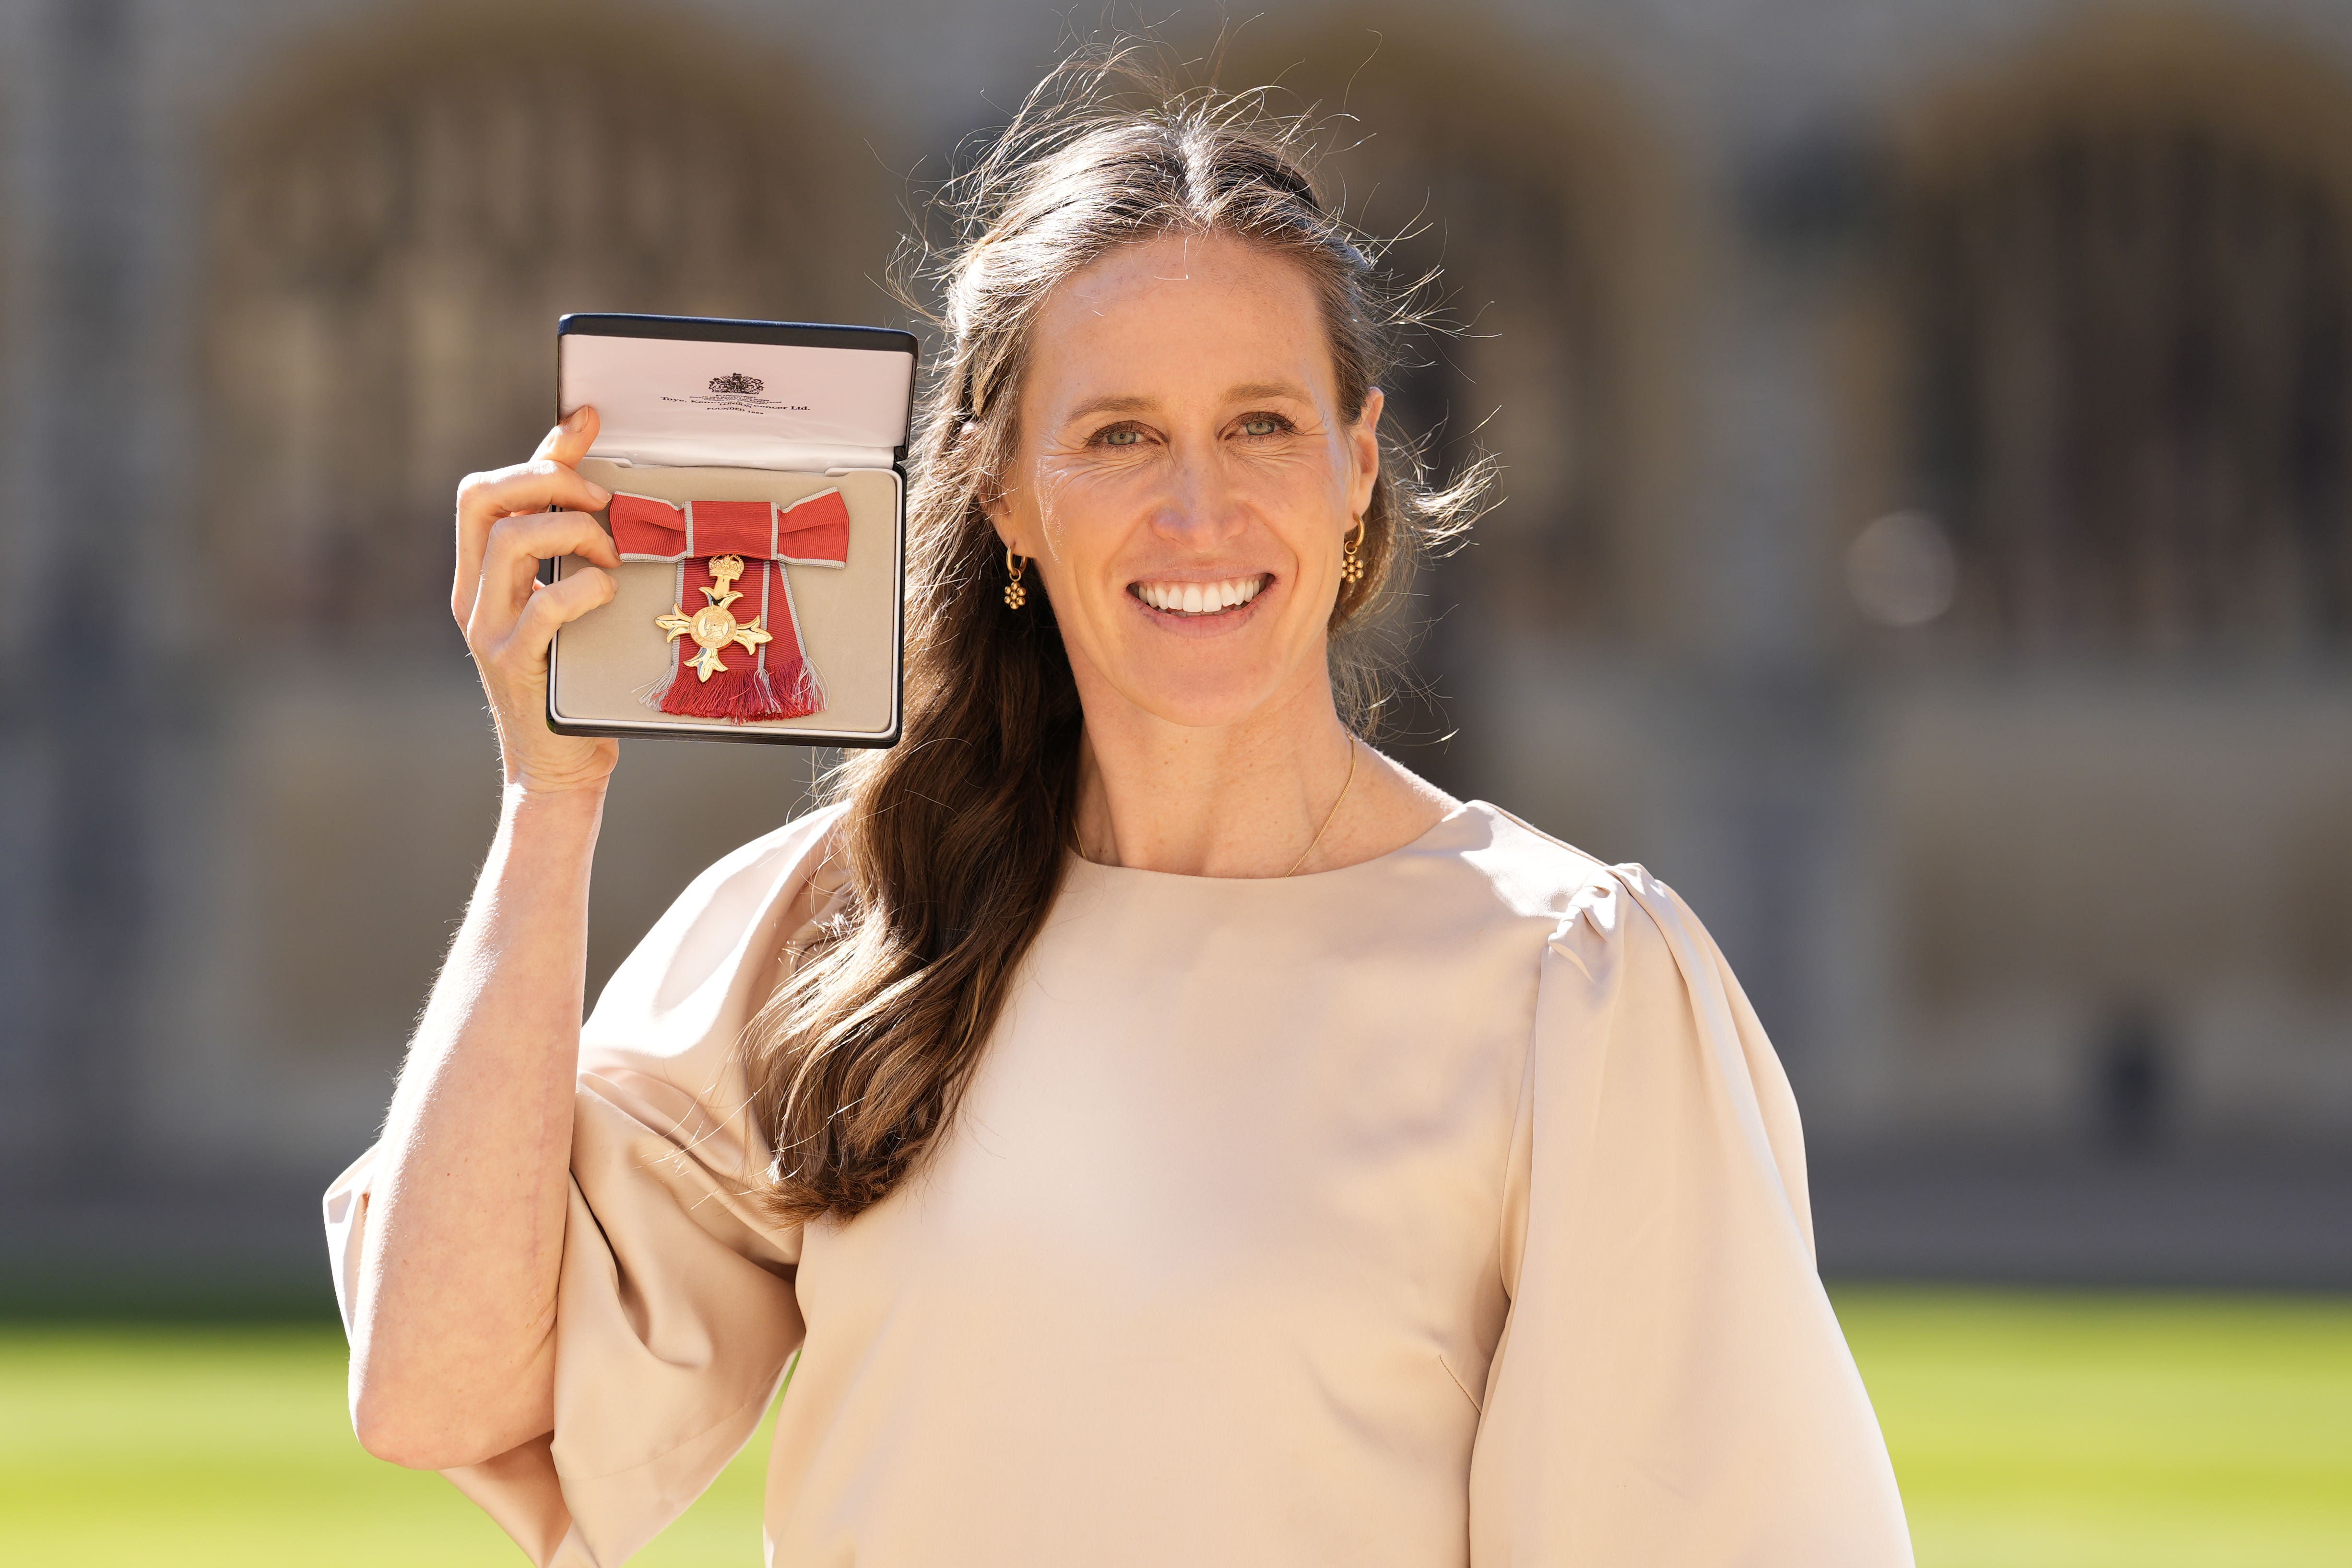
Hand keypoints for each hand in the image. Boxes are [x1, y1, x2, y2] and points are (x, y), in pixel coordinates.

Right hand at [453, 406, 623, 794]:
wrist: (557, 768)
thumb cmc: (571, 680)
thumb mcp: (565, 604)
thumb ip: (569, 549)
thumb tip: (596, 486)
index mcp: (480, 577)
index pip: (482, 492)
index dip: (537, 454)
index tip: (586, 426)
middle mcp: (473, 597)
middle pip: (482, 501)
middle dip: (548, 482)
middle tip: (601, 501)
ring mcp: (487, 631)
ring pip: (509, 541)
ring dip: (572, 533)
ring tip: (609, 555)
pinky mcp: (515, 664)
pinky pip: (543, 607)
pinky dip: (582, 589)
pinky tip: (606, 594)